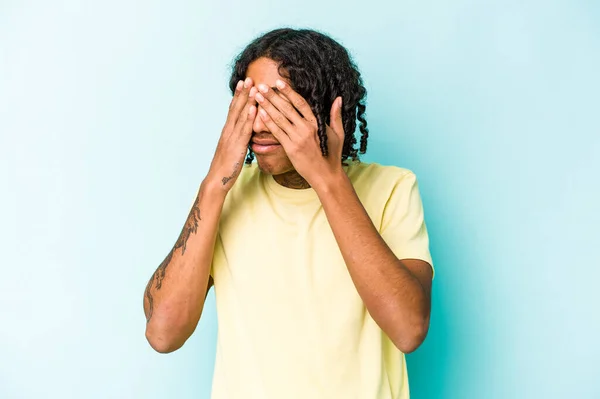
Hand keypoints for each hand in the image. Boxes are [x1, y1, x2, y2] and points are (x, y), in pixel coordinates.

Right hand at [206, 78, 256, 192]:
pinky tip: (253, 108)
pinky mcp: (237, 146)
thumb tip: (244, 134)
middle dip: (242, 93)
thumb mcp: (233, 150)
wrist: (217, 180)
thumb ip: (238, 140)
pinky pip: (244, 130)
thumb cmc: (226, 168)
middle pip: (236, 108)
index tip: (243, 83)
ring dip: (247, 100)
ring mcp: (231, 138)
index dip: (238, 96)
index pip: (233, 110)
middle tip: (248, 77)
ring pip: (240, 116)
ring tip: (253, 87)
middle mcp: (228, 131)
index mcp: (227, 132)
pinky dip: (248, 118)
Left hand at [254, 79, 344, 187]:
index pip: (301, 103)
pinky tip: (260, 113)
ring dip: (267, 106)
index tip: (279, 82)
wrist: (326, 175)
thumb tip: (338, 98)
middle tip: (262, 86)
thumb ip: (336, 115)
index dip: (289, 92)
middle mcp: (306, 128)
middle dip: (273, 96)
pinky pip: (276, 132)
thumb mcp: (338, 133)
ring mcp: (297, 138)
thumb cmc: (332, 155)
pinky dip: (268, 122)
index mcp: (317, 123)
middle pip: (287, 108)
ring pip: (279, 118)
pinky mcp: (290, 148)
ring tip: (257, 96)